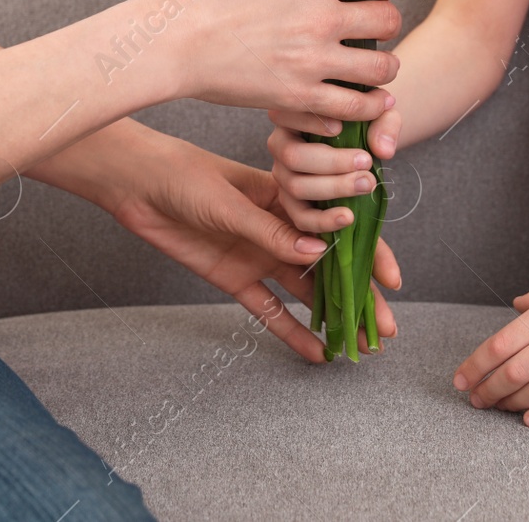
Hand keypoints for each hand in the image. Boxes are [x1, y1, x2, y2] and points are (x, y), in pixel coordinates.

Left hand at [105, 147, 401, 362]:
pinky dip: (291, 331)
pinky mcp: (234, 278)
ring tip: (361, 346)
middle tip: (386, 329)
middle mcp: (281, 228)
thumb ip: (271, 231)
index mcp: (288, 197)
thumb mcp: (230, 201)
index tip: (392, 281)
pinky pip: (269, 309)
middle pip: (330, 266)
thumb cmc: (184, 175)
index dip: (369, 254)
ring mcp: (259, 254)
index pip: (340, 227)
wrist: (136, 184)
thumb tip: (317, 254)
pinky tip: (316, 353)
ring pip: (305, 292)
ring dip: (334, 317)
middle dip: (361, 296)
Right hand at [172, 0, 401, 121]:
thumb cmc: (207, 4)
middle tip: (373, 35)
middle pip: (389, 20)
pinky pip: (356, 107)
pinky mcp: (300, 97)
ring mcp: (313, 59)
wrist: (176, 41)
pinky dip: (365, 107)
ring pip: (384, 67)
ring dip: (383, 69)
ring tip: (371, 72)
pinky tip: (360, 104)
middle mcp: (320, 17)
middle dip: (386, 26)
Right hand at [266, 105, 402, 232]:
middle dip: (332, 162)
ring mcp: (284, 175)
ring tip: (367, 184)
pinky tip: (348, 217)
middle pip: (292, 156)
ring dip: (334, 188)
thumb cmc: (366, 122)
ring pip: (296, 186)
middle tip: (366, 161)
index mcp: (293, 114)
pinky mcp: (293, 202)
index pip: (288, 114)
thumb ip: (384, 123)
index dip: (309, 122)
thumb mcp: (379, 114)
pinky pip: (301, 216)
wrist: (365, 145)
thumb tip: (383, 150)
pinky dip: (323, 220)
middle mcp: (281, 145)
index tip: (340, 127)